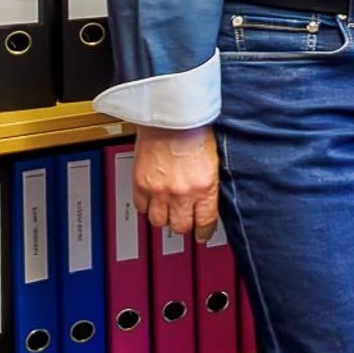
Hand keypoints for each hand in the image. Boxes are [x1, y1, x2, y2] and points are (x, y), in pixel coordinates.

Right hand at [132, 124, 220, 241]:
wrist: (170, 116)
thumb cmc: (195, 131)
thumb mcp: (213, 161)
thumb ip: (208, 184)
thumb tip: (208, 199)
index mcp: (205, 187)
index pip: (205, 223)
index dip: (204, 233)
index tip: (203, 236)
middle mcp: (182, 193)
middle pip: (180, 227)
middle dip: (184, 227)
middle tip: (185, 224)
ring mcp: (159, 190)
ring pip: (158, 221)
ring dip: (164, 219)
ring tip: (168, 212)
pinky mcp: (140, 184)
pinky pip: (141, 207)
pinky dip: (147, 207)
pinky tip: (153, 202)